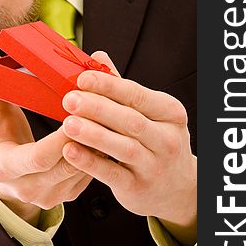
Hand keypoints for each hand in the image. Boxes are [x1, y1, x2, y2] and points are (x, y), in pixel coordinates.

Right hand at [0, 47, 92, 224]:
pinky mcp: (68, 195)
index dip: (59, 140)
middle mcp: (29, 188)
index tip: (75, 116)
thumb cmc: (1, 140)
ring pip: (84, 170)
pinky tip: (109, 130)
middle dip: (87, 137)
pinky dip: (101, 152)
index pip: (38, 158)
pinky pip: (91, 174)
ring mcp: (51, 196)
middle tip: (102, 110)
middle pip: (66, 165)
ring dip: (99, 144)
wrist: (5, 179)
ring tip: (111, 116)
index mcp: (6, 168)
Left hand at [62, 52, 196, 245]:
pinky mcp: (138, 188)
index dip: (108, 86)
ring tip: (68, 123)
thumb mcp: (148, 113)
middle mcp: (167, 139)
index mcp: (169, 113)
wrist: (177, 187)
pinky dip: (90, 162)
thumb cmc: (155, 141)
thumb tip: (97, 56)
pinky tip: (70, 150)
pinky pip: (112, 174)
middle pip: (130, 120)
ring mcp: (154, 166)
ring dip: (93, 134)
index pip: (136, 95)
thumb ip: (121, 88)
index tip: (82, 78)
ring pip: (123, 147)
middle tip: (69, 99)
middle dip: (97, 108)